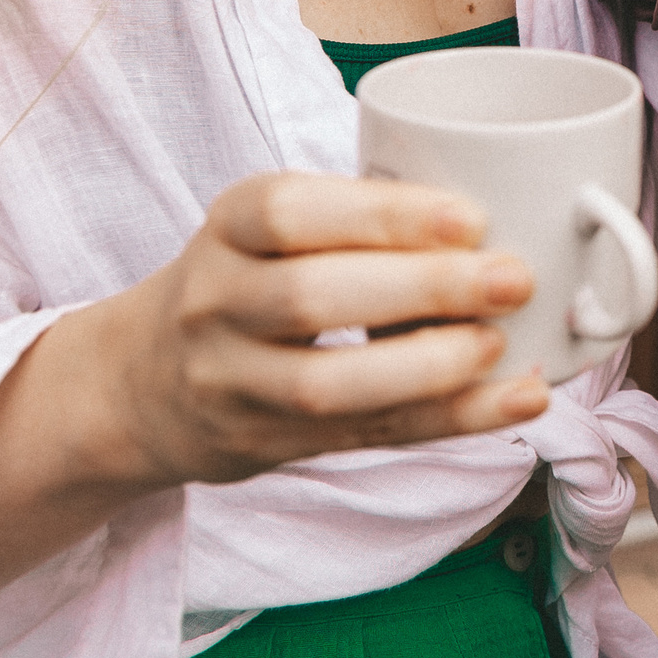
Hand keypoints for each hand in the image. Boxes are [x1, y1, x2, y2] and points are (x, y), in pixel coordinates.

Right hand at [78, 172, 550, 487]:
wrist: (142, 383)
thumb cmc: (244, 283)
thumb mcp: (267, 230)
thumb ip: (353, 222)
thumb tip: (496, 217)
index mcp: (228, 227)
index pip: (291, 212)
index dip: (383, 215)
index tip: (470, 217)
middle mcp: (216, 303)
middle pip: (312, 298)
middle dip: (423, 288)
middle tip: (512, 279)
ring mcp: (232, 384)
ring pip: (328, 384)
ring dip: (429, 368)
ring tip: (500, 343)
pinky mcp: (265, 445)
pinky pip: (366, 435)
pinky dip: (450, 419)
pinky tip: (514, 400)